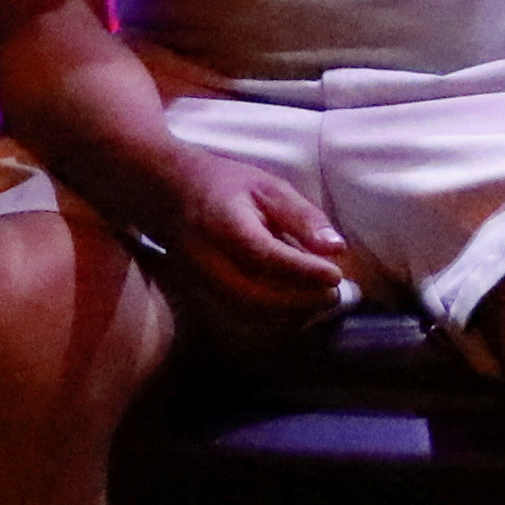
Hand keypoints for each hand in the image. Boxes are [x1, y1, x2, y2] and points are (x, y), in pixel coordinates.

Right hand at [153, 150, 357, 353]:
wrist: (167, 195)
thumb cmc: (224, 185)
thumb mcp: (268, 186)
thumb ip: (302, 216)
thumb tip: (336, 248)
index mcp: (224, 225)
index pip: (264, 256)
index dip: (302, 271)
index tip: (336, 274)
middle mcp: (208, 261)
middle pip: (256, 295)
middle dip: (301, 300)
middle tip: (334, 292)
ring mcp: (201, 283)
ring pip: (249, 314)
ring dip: (290, 314)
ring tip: (320, 300)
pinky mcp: (203, 297)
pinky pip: (241, 318)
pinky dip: (274, 320)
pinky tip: (297, 309)